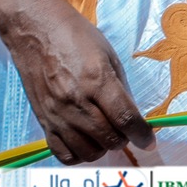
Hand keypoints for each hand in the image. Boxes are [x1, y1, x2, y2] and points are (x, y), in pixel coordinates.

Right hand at [0, 0, 151, 163]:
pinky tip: (85, 141)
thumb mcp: (108, 55)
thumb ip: (120, 88)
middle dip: (125, 139)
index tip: (149, 141)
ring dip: (103, 148)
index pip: (125, 119)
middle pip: (109, 139)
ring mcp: (57, 115)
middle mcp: (77, 101)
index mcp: (97, 81)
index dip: (142, 135)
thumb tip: (132, 116)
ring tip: (106, 134)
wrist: (36, 31)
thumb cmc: (76, 37)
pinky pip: (63, 154)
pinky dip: (79, 154)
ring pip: (88, 152)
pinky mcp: (43, 122)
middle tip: (126, 130)